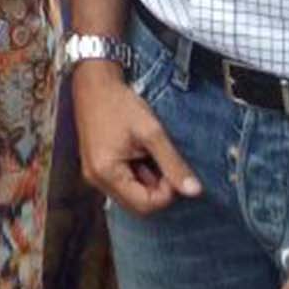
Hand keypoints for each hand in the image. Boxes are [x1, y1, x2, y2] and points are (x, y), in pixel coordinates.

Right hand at [73, 62, 202, 213]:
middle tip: (161, 160)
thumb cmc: (119, 104)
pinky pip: (122, 182)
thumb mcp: (152, 133)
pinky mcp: (96, 166)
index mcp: (106, 173)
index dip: (166, 192)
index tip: (172, 167)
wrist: (93, 83)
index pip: (145, 205)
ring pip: (130, 194)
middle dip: (156, 188)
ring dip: (147, 180)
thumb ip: (173, 164)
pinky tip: (138, 152)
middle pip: (137, 204)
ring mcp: (94, 174)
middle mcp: (96, 179)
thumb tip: (195, 191)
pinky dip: (136, 173)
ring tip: (148, 152)